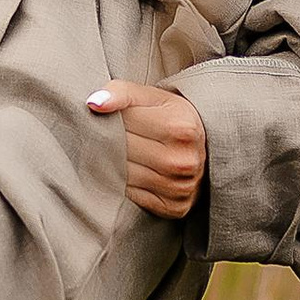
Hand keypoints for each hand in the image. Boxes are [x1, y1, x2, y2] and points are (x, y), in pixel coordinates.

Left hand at [86, 77, 208, 218]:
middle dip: (106, 140)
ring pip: (121, 174)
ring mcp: (178, 187)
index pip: (124, 121)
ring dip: (109, 163)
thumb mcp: (153, 98)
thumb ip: (123, 92)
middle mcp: (181, 160)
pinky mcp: (173, 207)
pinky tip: (123, 173)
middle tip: (103, 135)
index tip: (105, 115)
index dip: (110, 116)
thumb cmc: (173, 119)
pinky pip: (130, 195)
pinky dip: (121, 184)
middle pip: (121, 149)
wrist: (206, 151)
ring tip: (112, 152)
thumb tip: (93, 103)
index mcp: (180, 127)